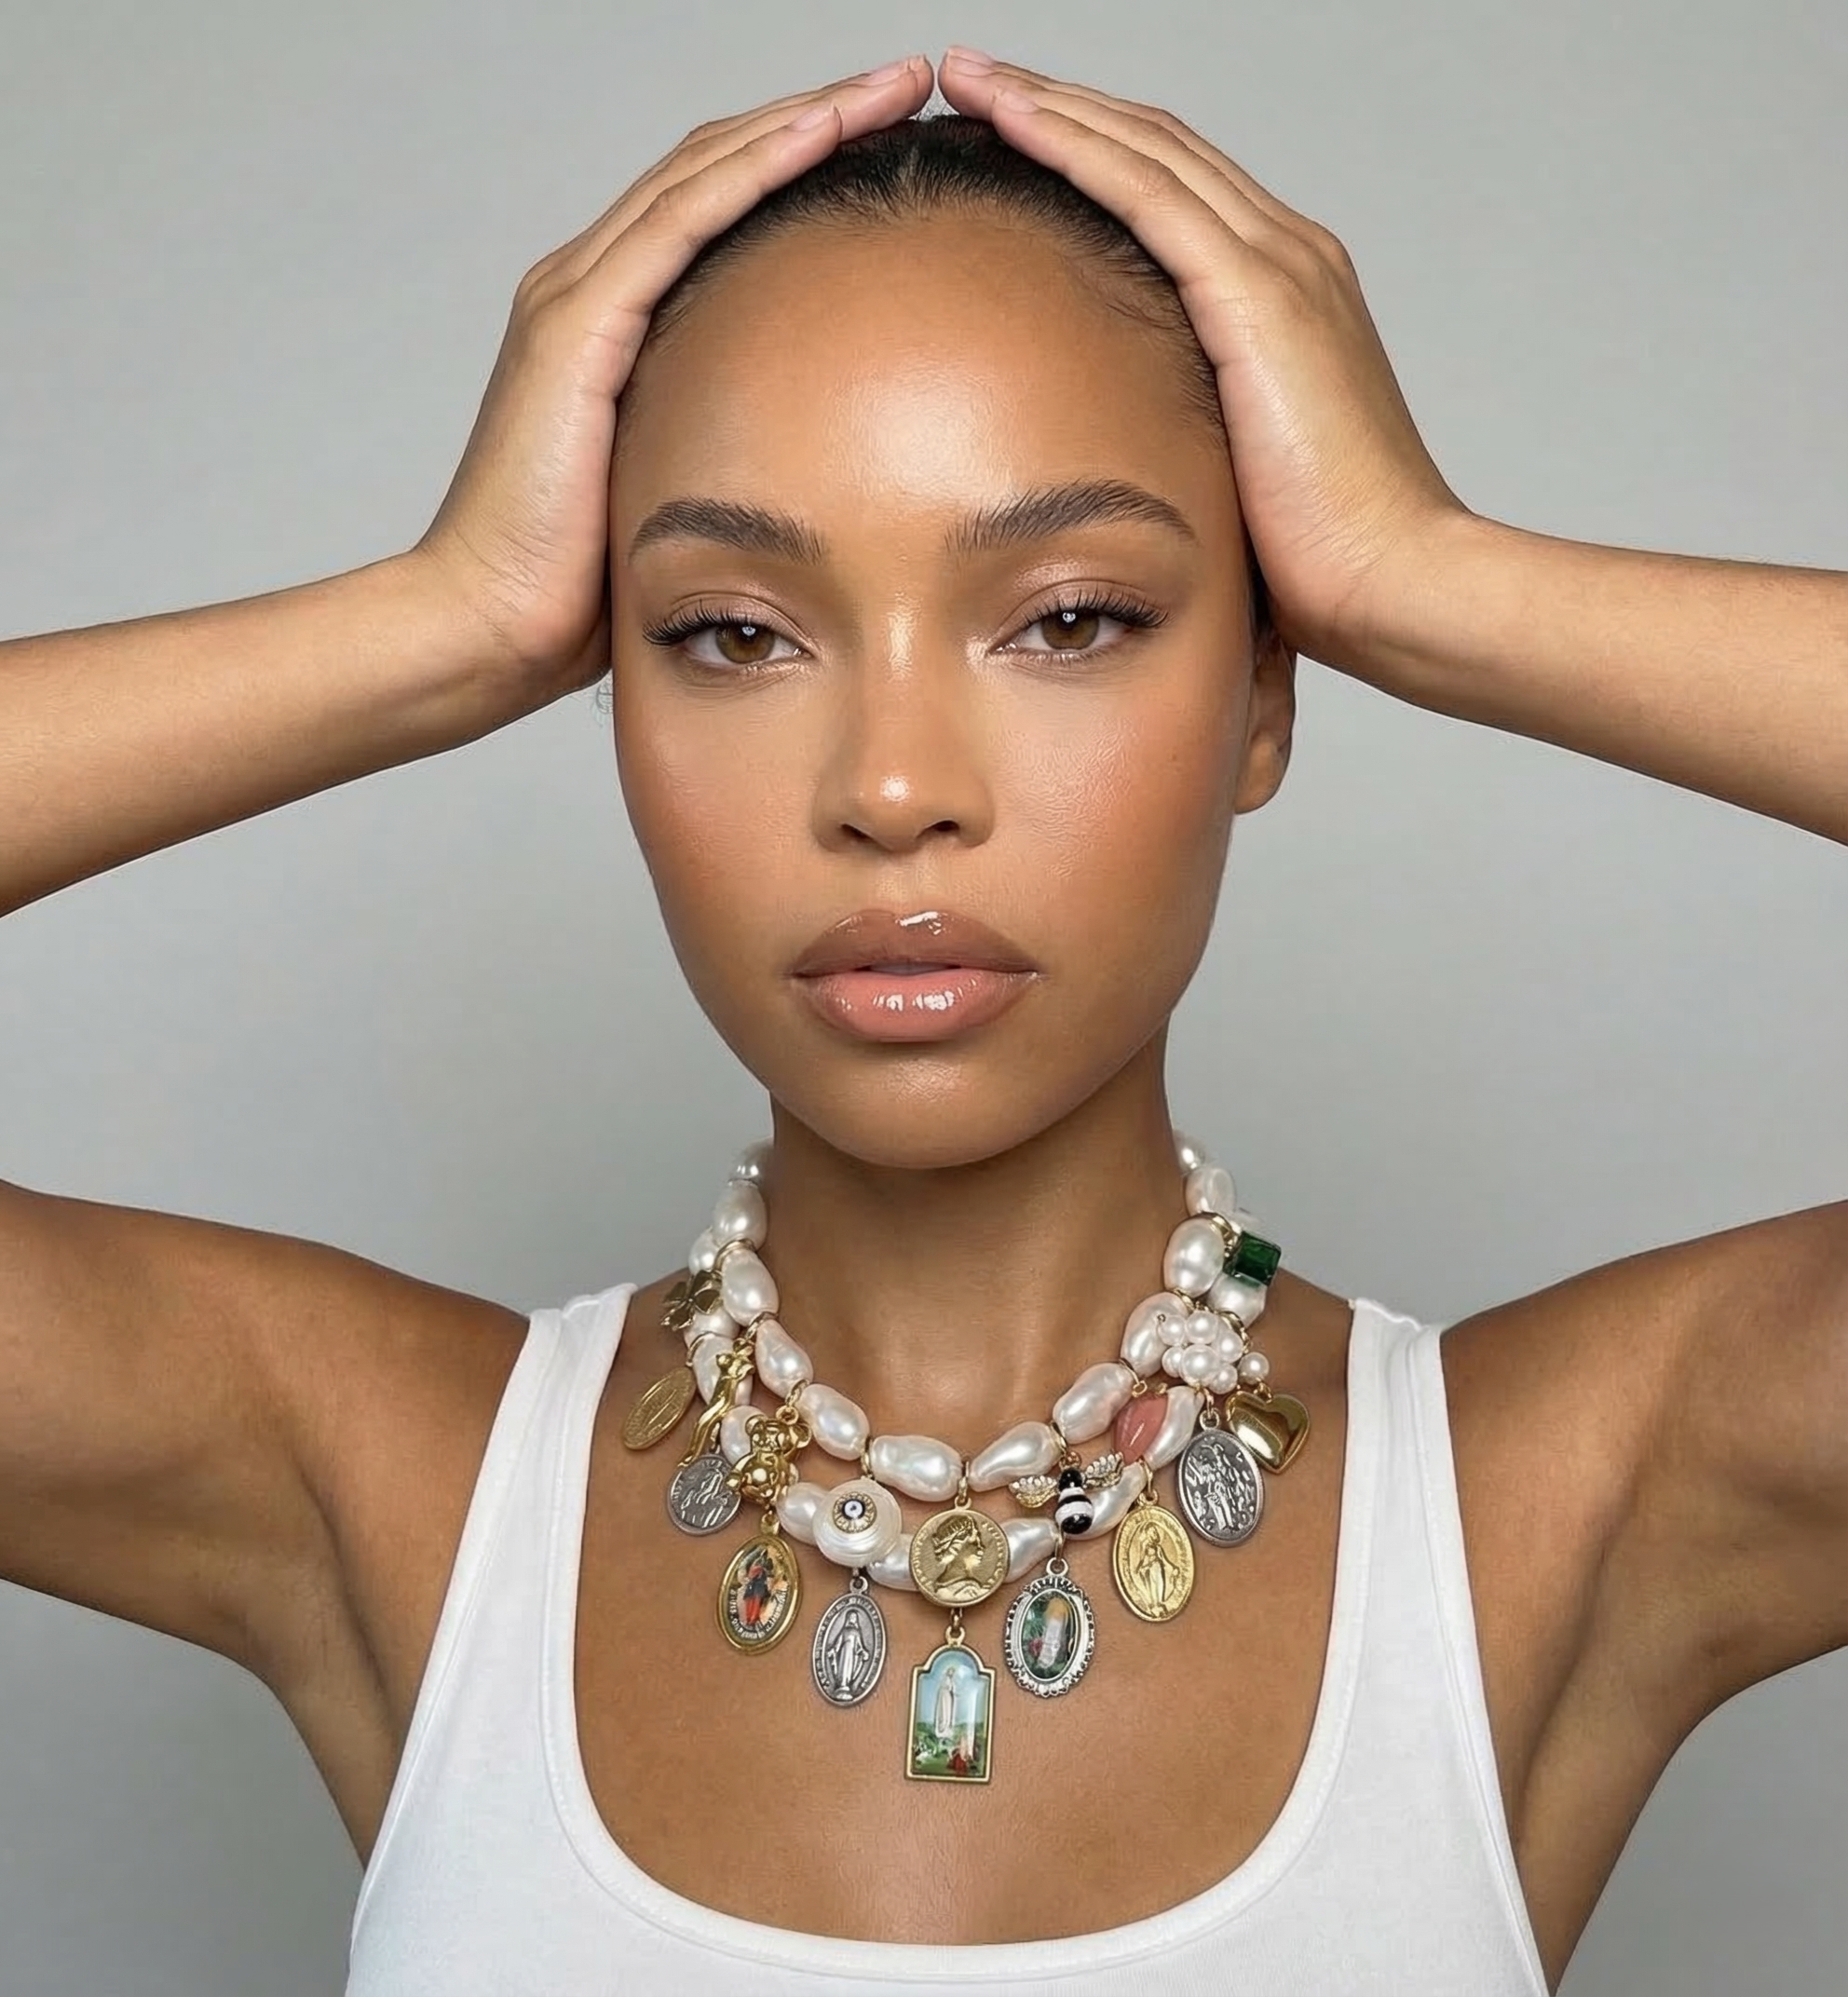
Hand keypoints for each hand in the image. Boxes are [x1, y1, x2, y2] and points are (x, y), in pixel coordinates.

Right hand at [408, 55, 934, 706]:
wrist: (490, 625)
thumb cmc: (580, 588)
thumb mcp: (678, 496)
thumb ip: (729, 453)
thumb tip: (825, 469)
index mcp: (611, 321)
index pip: (716, 206)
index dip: (799, 160)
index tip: (888, 143)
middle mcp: (587, 287)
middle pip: (715, 165)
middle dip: (816, 115)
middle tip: (907, 85)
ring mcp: (576, 298)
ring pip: (702, 171)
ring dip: (801, 119)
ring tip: (888, 89)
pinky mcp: (576, 329)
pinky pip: (679, 223)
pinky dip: (752, 170)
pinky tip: (819, 136)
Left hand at [936, 48, 1471, 670]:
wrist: (1396, 583)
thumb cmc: (1325, 563)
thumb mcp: (1241, 481)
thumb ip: (1191, 443)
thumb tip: (1127, 477)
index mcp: (1288, 297)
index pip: (1176, 189)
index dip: (1096, 150)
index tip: (1013, 136)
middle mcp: (1291, 258)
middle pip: (1156, 145)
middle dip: (1061, 103)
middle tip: (974, 79)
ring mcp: (1280, 268)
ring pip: (1146, 148)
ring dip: (1052, 104)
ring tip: (971, 79)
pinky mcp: (1257, 298)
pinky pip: (1148, 194)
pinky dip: (1076, 147)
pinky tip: (1013, 121)